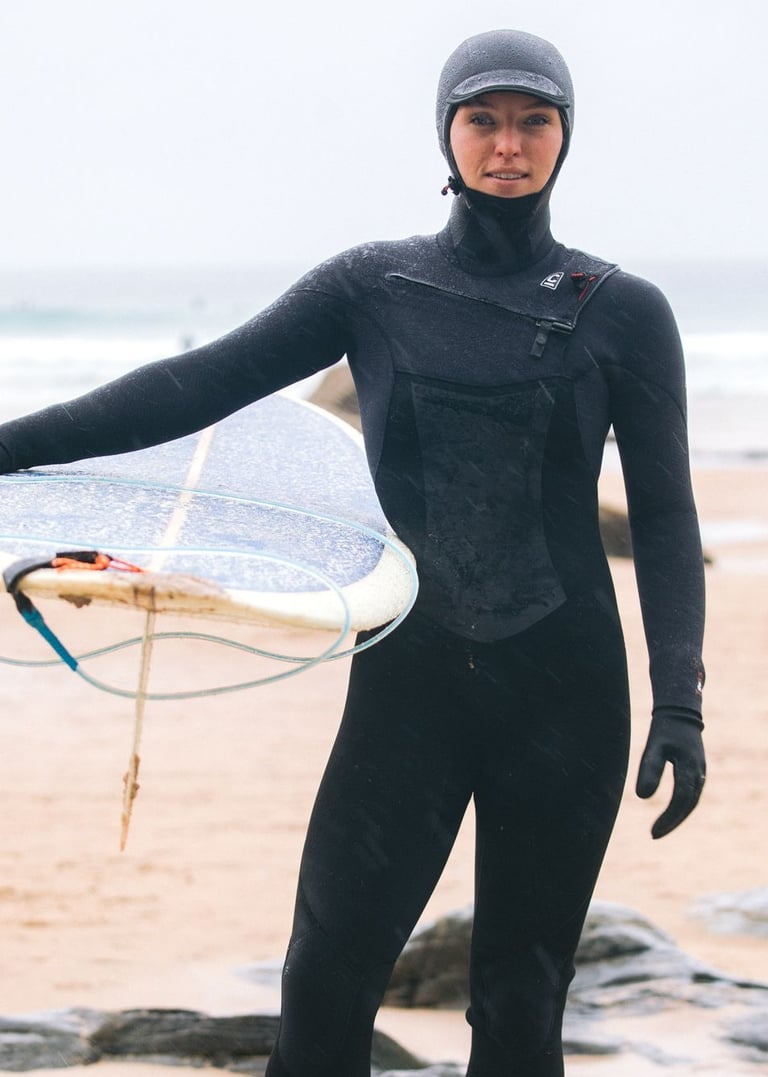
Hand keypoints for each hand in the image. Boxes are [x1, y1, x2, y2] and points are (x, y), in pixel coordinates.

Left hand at [635, 708, 705, 838]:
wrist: (681, 713)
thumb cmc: (665, 729)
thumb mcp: (654, 747)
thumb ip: (649, 769)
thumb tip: (643, 797)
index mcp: (690, 768)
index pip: (680, 800)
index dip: (668, 818)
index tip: (653, 832)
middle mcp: (699, 773)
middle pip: (687, 805)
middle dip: (672, 822)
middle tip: (654, 835)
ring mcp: (700, 773)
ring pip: (690, 802)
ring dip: (677, 816)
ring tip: (659, 829)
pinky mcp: (696, 772)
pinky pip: (690, 795)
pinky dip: (680, 807)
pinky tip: (669, 814)